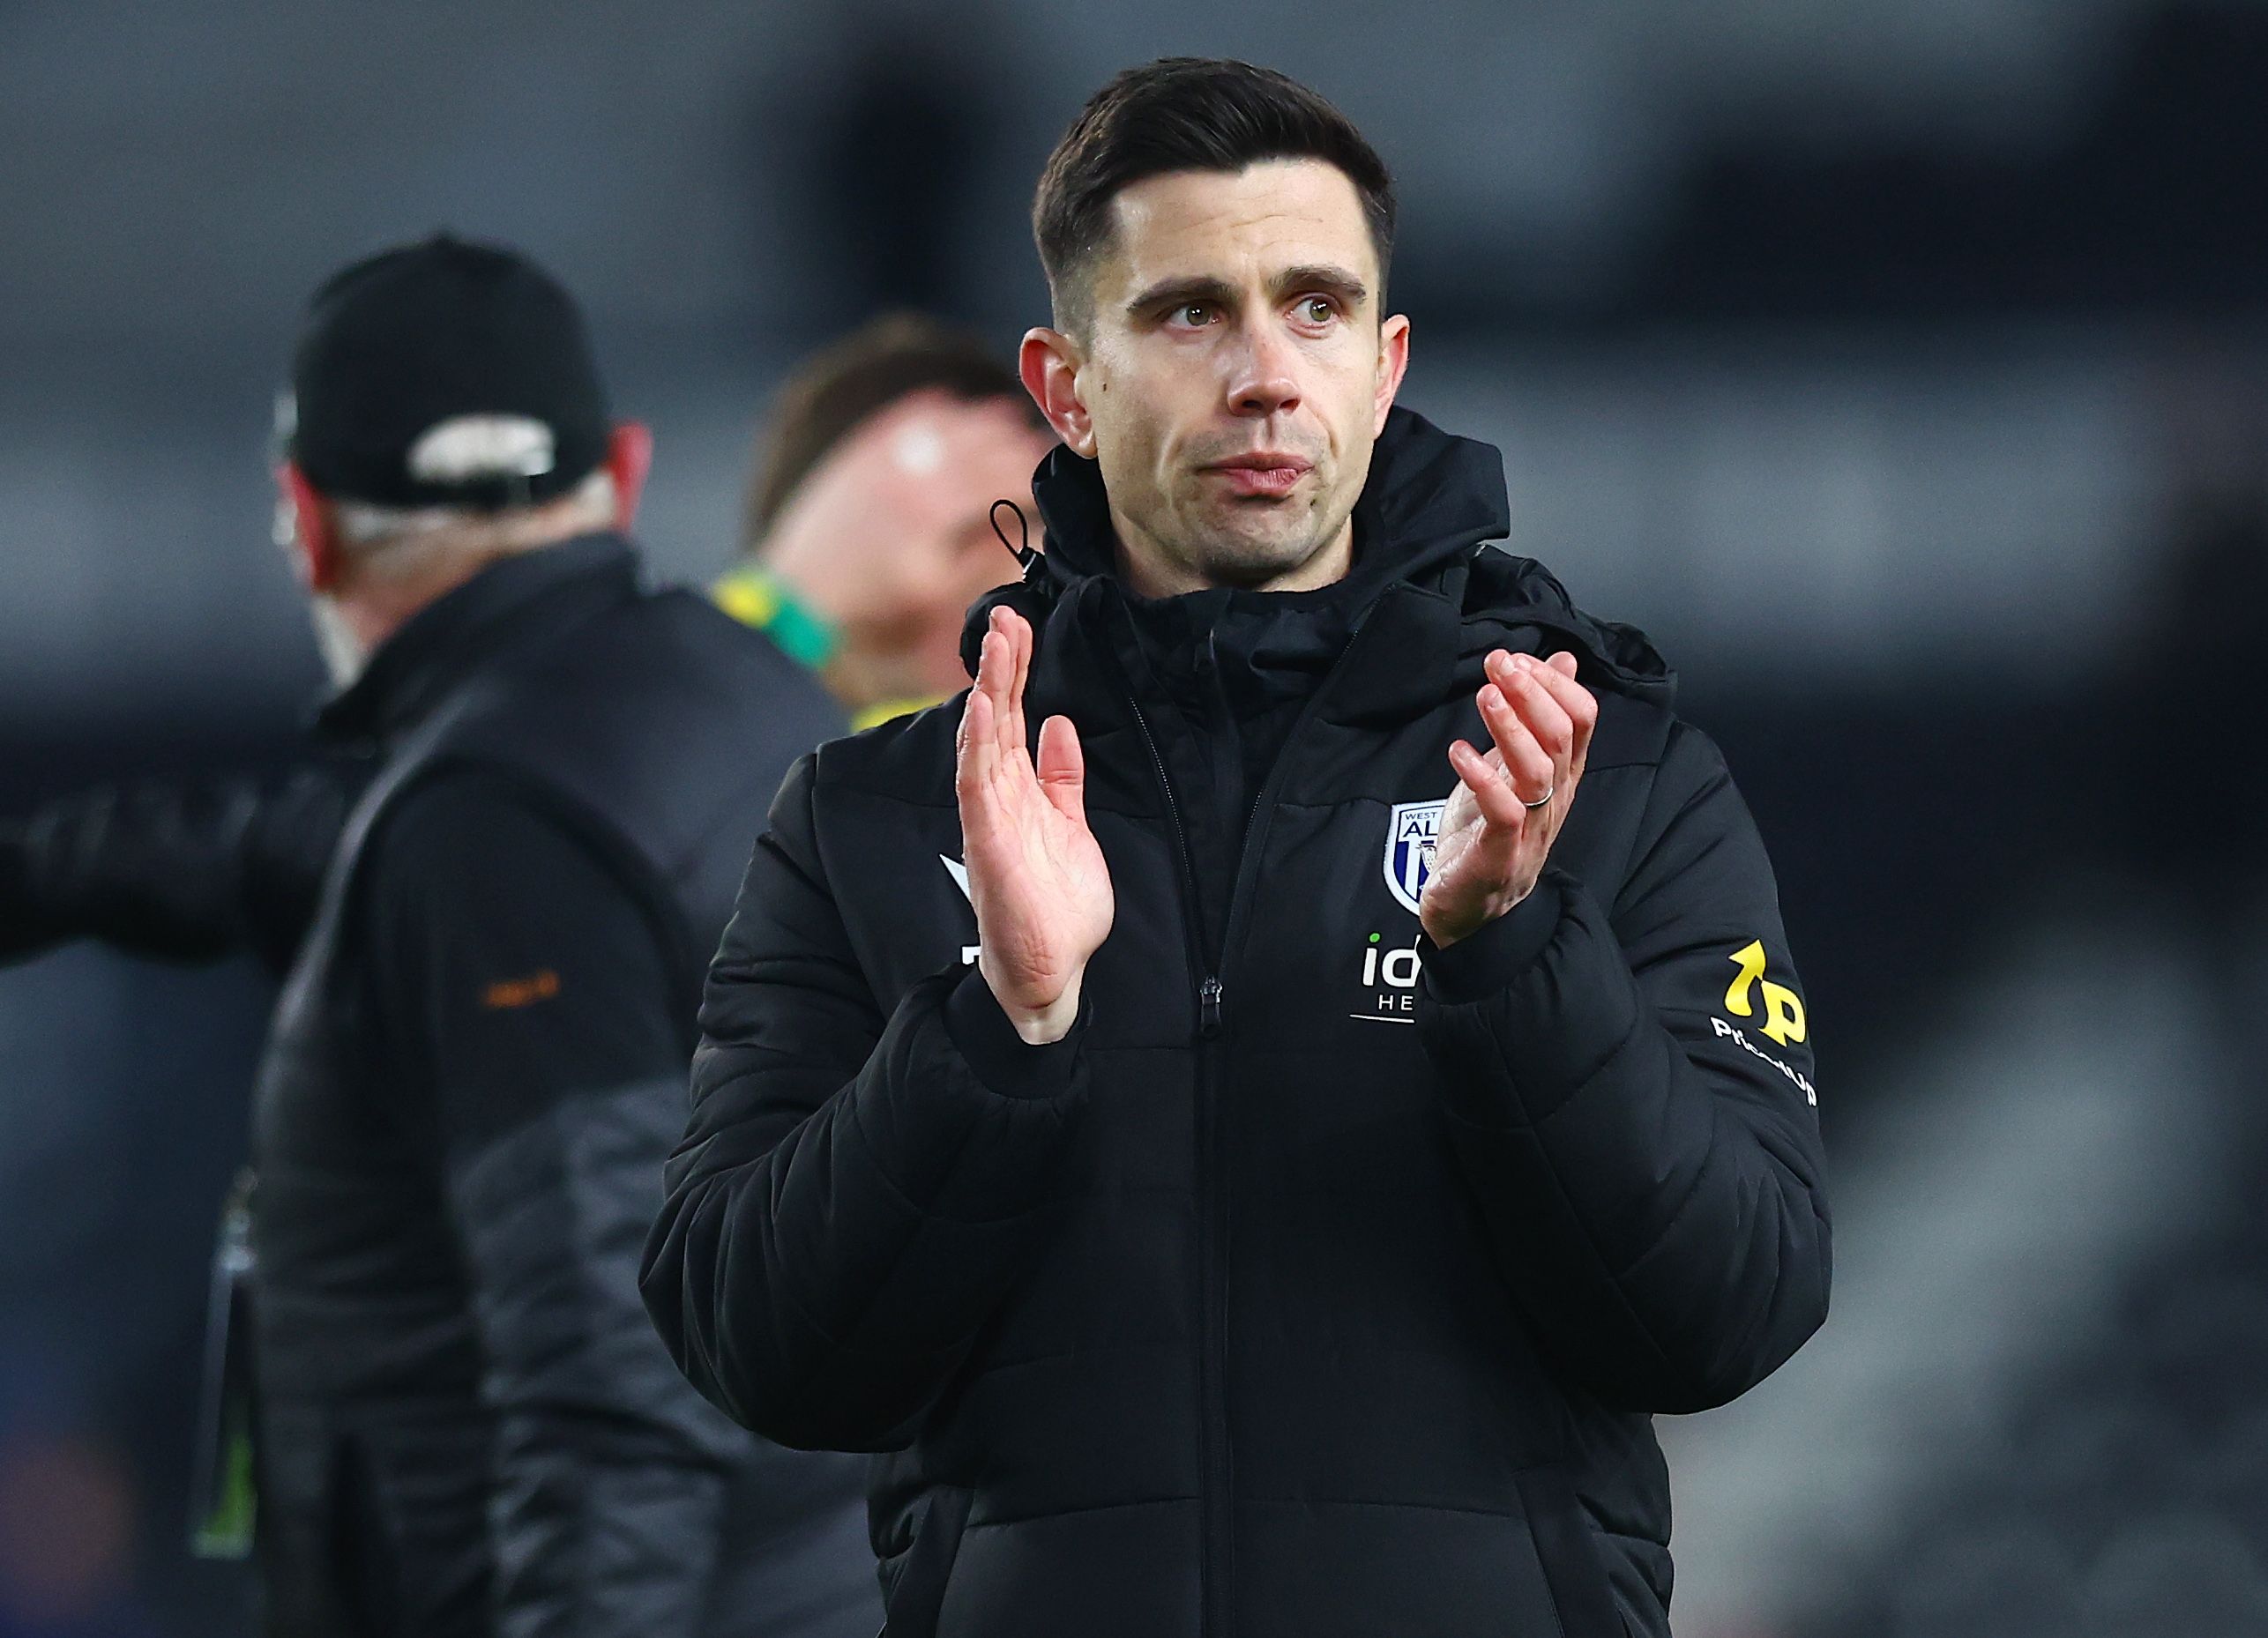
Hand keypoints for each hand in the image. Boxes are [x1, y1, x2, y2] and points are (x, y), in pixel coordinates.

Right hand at [955, 606, 1113, 1042]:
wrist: (1053, 969)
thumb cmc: (1057, 906)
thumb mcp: (1071, 826)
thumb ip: (1062, 778)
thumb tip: (1059, 726)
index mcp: (1019, 792)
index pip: (1011, 719)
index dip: (1014, 672)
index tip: (1018, 626)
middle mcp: (998, 799)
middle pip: (994, 720)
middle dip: (999, 667)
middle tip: (1004, 616)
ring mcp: (991, 819)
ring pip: (983, 742)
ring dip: (987, 692)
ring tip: (995, 646)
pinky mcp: (989, 843)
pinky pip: (977, 786)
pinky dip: (976, 746)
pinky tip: (981, 709)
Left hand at [1419, 649, 1596, 947]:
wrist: (1469, 911)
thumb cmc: (1487, 834)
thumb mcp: (1512, 766)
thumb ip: (1536, 717)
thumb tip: (1563, 660)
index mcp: (1562, 777)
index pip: (1582, 719)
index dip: (1553, 683)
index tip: (1515, 658)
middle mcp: (1555, 800)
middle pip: (1561, 737)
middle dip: (1531, 692)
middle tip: (1499, 663)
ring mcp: (1531, 829)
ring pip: (1537, 771)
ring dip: (1510, 727)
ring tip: (1484, 696)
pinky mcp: (1500, 856)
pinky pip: (1504, 813)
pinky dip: (1482, 778)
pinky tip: (1459, 752)